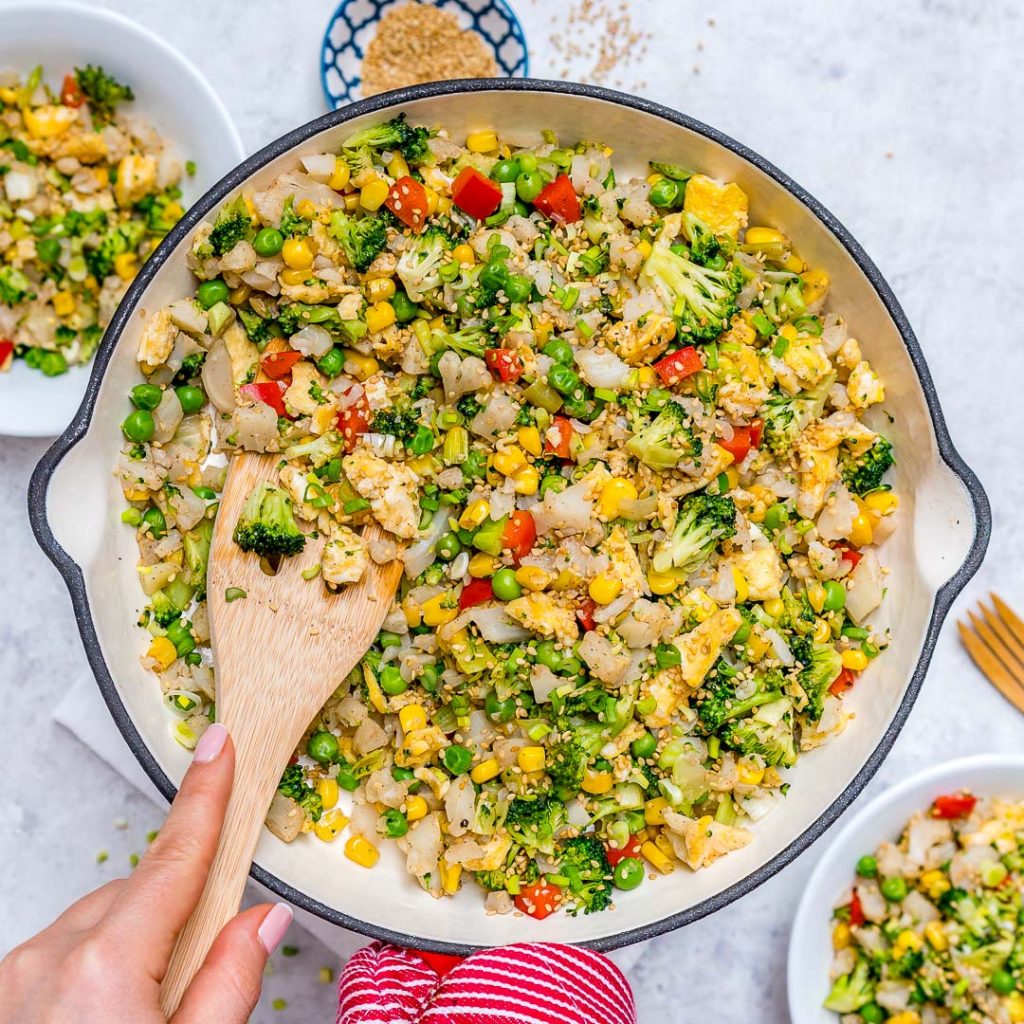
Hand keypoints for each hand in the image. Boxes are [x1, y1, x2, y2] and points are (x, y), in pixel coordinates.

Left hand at [0, 724, 291, 1022]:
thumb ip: (230, 983)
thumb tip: (261, 921)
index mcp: (107, 964)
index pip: (175, 858)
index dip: (205, 796)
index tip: (217, 746)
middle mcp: (49, 957)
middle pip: (137, 894)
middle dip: (176, 911)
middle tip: (198, 973)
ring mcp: (12, 978)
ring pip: (97, 925)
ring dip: (132, 945)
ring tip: (144, 1014)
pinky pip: (60, 955)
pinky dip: (93, 968)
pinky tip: (103, 1019)